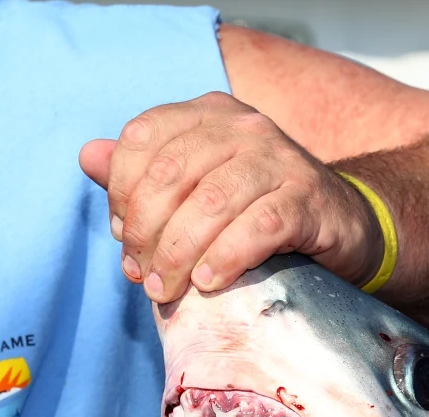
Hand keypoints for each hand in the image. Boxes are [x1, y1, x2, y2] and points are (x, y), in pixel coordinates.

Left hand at [79, 92, 382, 302]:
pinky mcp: (308, 198)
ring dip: (179, 254)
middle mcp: (243, 127)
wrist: (340, 225)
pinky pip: (257, 226)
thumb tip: (87, 155)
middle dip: (146, 233)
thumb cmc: (256, 209)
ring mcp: (279, 159)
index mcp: (207, 115)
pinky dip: (225, 258)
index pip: (142, 140)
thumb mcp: (197, 186)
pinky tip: (209, 282)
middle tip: (142, 277)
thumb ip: (143, 173)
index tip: (123, 239)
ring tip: (167, 289)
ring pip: (210, 203)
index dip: (121, 195)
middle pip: (170, 174)